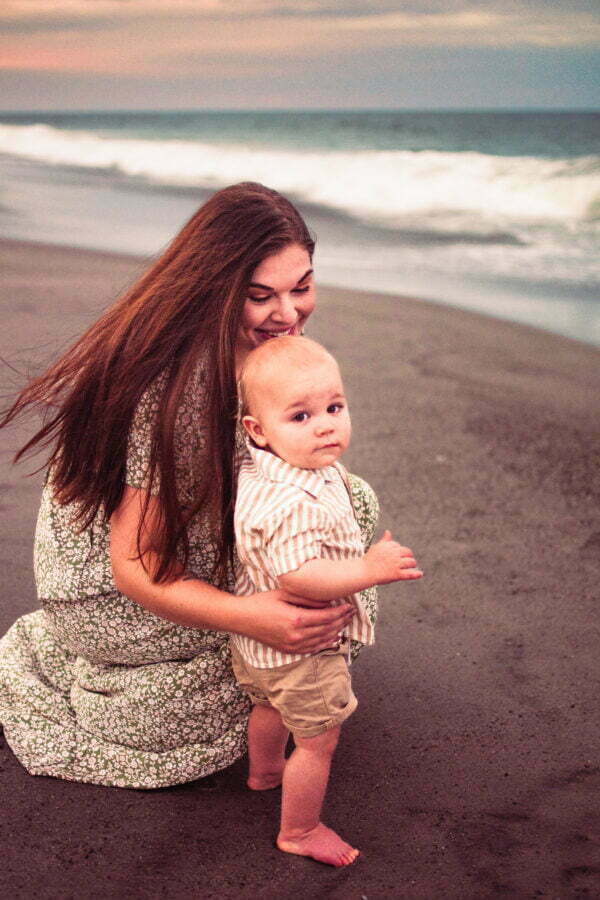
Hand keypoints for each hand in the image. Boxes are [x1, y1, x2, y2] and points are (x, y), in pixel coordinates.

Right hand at [239, 590, 355, 654]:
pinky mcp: (289, 650)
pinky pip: (312, 649)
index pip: (326, 617)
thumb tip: (327, 601)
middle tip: (351, 614)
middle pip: (327, 629)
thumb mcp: (285, 594)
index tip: (349, 606)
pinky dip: (325, 644)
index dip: (340, 612)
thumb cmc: (262, 602)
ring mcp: (292, 645)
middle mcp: (296, 635)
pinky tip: (333, 638)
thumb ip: (307, 598)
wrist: (243, 619)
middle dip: (342, 621)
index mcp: (296, 619)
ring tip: (346, 623)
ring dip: (336, 632)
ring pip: (322, 641)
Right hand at [364, 530, 422, 584]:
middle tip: (408, 561)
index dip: (399, 551)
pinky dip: (415, 574)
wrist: (363, 572)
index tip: (395, 556)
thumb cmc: (369, 560)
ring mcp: (396, 564)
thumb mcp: (377, 548)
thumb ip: (385, 540)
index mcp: (389, 546)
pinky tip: (420, 574)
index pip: (399, 546)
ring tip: (411, 567)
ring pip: (411, 562)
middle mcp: (394, 554)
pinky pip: (409, 574)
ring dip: (412, 564)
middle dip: (409, 556)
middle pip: (408, 552)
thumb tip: (388, 531)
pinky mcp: (396, 574)